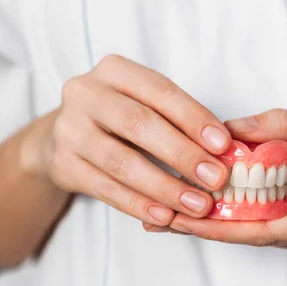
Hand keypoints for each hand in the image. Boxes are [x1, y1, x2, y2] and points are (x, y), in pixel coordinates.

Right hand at [25, 55, 230, 225]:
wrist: (64, 136)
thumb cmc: (121, 118)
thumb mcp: (145, 104)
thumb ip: (179, 121)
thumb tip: (223, 152)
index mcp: (114, 70)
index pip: (159, 91)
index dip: (193, 117)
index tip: (223, 145)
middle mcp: (85, 93)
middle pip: (138, 124)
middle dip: (182, 154)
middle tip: (216, 179)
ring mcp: (68, 129)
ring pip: (121, 162)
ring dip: (164, 187)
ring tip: (197, 204)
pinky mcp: (62, 165)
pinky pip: (106, 188)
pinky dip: (138, 204)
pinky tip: (165, 215)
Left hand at [166, 109, 286, 261]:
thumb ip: (280, 126)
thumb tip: (227, 129)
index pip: (265, 232)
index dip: (219, 227)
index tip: (179, 219)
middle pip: (257, 237)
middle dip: (210, 226)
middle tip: (160, 218)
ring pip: (262, 235)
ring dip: (222, 222)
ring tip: (175, 212)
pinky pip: (272, 229)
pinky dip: (243, 217)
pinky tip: (211, 207)